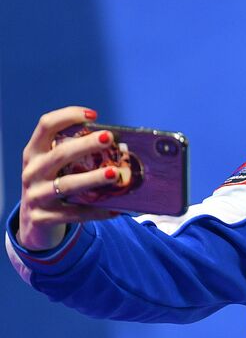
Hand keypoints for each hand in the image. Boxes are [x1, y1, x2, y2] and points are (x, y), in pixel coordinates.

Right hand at [17, 107, 124, 250]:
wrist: (33, 222)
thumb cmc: (53, 185)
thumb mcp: (55, 167)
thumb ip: (76, 155)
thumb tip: (122, 147)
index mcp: (34, 153)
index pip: (46, 126)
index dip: (67, 116)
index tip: (93, 115)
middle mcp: (32, 171)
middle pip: (59, 154)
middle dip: (85, 145)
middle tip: (109, 137)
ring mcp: (35, 195)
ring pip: (66, 185)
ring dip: (92, 178)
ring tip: (114, 173)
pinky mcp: (43, 218)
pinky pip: (73, 214)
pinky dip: (96, 211)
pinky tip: (115, 209)